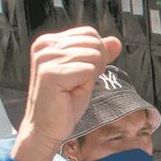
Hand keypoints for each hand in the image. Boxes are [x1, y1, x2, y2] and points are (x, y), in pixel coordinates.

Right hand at [13, 28, 121, 160]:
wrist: (47, 127)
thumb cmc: (66, 102)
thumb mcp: (88, 74)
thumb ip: (100, 55)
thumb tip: (116, 41)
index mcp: (49, 42)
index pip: (90, 33)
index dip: (98, 55)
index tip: (84, 74)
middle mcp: (44, 45)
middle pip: (94, 42)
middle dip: (97, 65)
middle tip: (79, 84)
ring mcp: (45, 58)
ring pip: (93, 55)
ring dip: (90, 76)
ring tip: (73, 88)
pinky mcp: (50, 73)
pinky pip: (88, 70)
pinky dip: (86, 84)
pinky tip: (69, 93)